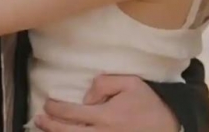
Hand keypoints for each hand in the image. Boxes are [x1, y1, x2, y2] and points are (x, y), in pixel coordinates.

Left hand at [35, 75, 180, 130]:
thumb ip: (104, 84)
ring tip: (43, 129)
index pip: (74, 113)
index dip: (57, 109)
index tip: (47, 103)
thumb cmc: (148, 102)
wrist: (169, 125)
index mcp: (106, 116)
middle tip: (38, 119)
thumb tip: (87, 97)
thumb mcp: (129, 82)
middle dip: (51, 126)